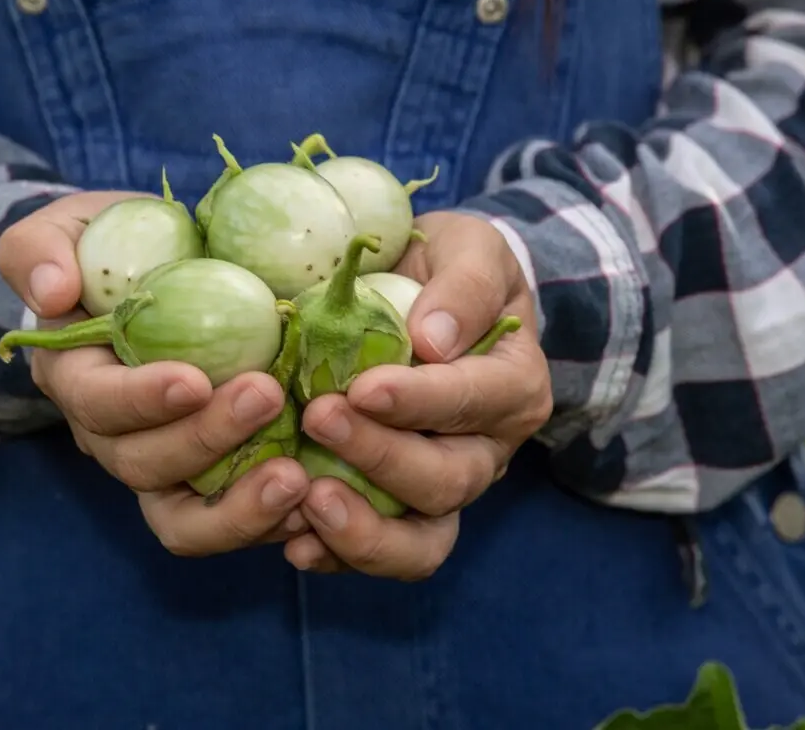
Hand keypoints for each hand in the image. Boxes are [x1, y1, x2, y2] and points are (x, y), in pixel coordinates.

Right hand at [0, 191, 310, 555]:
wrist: (160, 274)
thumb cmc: (111, 248)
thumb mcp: (65, 230)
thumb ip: (39, 250)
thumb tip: (52, 294)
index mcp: (75, 377)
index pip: (96, 403)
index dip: (141, 401)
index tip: (193, 380)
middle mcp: (112, 436)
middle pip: (144, 465)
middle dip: (205, 440)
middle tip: (268, 396)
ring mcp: (164, 466)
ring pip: (184, 518)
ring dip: (239, 507)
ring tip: (297, 478)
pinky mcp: (212, 483)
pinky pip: (232, 521)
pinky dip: (271, 520)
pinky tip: (316, 499)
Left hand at [284, 211, 551, 579]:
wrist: (427, 293)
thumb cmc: (449, 266)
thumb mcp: (471, 249)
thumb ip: (464, 285)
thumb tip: (433, 339)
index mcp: (510, 387)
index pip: (473, 401)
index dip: (419, 401)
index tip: (363, 387)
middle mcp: (485, 450)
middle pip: (446, 481)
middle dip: (380, 457)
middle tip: (317, 417)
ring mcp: (441, 488)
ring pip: (422, 540)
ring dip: (365, 530)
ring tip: (308, 501)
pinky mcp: (397, 510)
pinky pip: (377, 551)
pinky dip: (337, 554)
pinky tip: (294, 544)